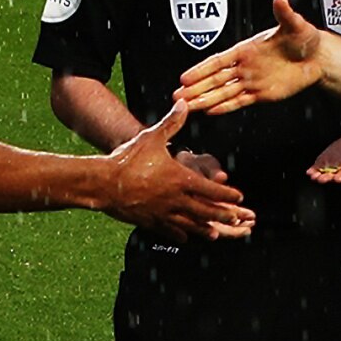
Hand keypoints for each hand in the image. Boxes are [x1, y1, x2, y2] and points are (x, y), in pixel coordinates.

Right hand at [105, 101, 255, 240]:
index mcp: (179, 179)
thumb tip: (184, 104)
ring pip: (190, 224)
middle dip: (223, 215)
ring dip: (205, 229)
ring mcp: (162, 213)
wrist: (102, 182)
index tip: (239, 198)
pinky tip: (184, 237)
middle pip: (206, 211)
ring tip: (215, 234)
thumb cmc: (126, 159)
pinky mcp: (149, 221)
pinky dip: (180, 234)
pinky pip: (169, 230)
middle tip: (237, 219)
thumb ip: (171, 122)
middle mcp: (175, 199)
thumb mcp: (152, 137)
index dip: (227, 194)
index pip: (211, 190)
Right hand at [176, 0, 324, 115]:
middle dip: (196, 88)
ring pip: (224, 92)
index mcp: (247, 49)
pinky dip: (226, 107)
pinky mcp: (262, 93)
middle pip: (215, 79)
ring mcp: (252, 80)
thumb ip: (284, 13)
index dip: (201, 69)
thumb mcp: (294, 24)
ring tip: (188, 107)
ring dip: (205, 99)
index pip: (218, 61)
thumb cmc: (304, 38)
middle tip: (177, 96)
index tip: (185, 77)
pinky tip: (211, 111)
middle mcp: (245, 66)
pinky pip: (240, 101)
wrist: (318, 57)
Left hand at [306, 127, 340, 183]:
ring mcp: (338, 165)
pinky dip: (315, 169)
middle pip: (338, 175)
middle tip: (322, 179)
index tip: (339, 178)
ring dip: (320, 175)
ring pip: (328, 172)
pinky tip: (309, 171)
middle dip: (330, 178)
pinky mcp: (331, 160)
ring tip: (313, 176)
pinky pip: (322, 166)